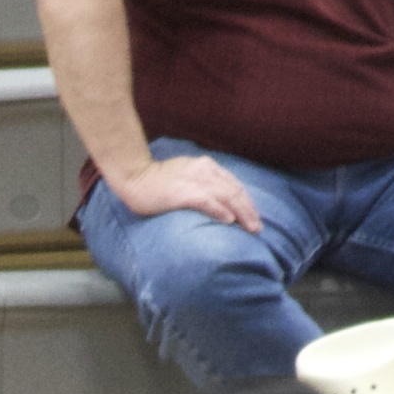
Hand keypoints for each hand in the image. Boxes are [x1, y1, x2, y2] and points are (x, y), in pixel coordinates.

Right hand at [104, 151, 266, 233]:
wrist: (135, 177)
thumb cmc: (158, 181)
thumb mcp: (186, 176)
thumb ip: (203, 184)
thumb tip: (221, 204)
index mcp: (206, 166)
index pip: (234, 184)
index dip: (247, 201)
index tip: (254, 217)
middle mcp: (203, 170)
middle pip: (234, 190)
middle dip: (249, 210)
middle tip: (258, 228)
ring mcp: (193, 180)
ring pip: (226, 196)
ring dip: (241, 213)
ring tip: (250, 228)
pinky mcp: (182, 192)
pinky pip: (207, 201)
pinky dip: (220, 210)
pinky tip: (229, 221)